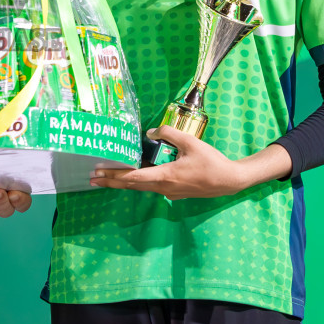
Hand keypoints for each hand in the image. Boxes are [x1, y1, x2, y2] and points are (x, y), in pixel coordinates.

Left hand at [90, 126, 249, 198]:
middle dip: (111, 182)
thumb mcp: (190, 142)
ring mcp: (169, 192)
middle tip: (92, 178)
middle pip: (132, 186)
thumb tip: (151, 131)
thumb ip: (169, 133)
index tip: (98, 174)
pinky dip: (139, 182)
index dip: (113, 176)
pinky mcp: (175, 192)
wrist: (230, 180)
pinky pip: (152, 187)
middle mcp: (164, 188)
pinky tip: (134, 175)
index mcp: (165, 176)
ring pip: (141, 188)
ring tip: (107, 178)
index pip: (132, 178)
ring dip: (123, 183)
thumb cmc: (211, 162)